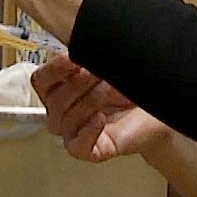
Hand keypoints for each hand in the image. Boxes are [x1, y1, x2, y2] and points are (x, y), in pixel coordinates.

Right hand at [33, 57, 169, 162]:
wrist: (155, 114)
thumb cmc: (132, 91)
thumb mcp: (109, 67)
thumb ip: (89, 56)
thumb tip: (79, 46)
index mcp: (61, 89)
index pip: (41, 80)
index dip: (54, 69)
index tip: (72, 58)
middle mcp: (64, 112)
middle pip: (53, 100)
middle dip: (78, 84)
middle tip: (99, 73)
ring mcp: (75, 132)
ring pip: (64, 121)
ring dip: (90, 102)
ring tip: (111, 92)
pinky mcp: (89, 150)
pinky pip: (76, 145)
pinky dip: (88, 130)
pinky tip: (101, 118)